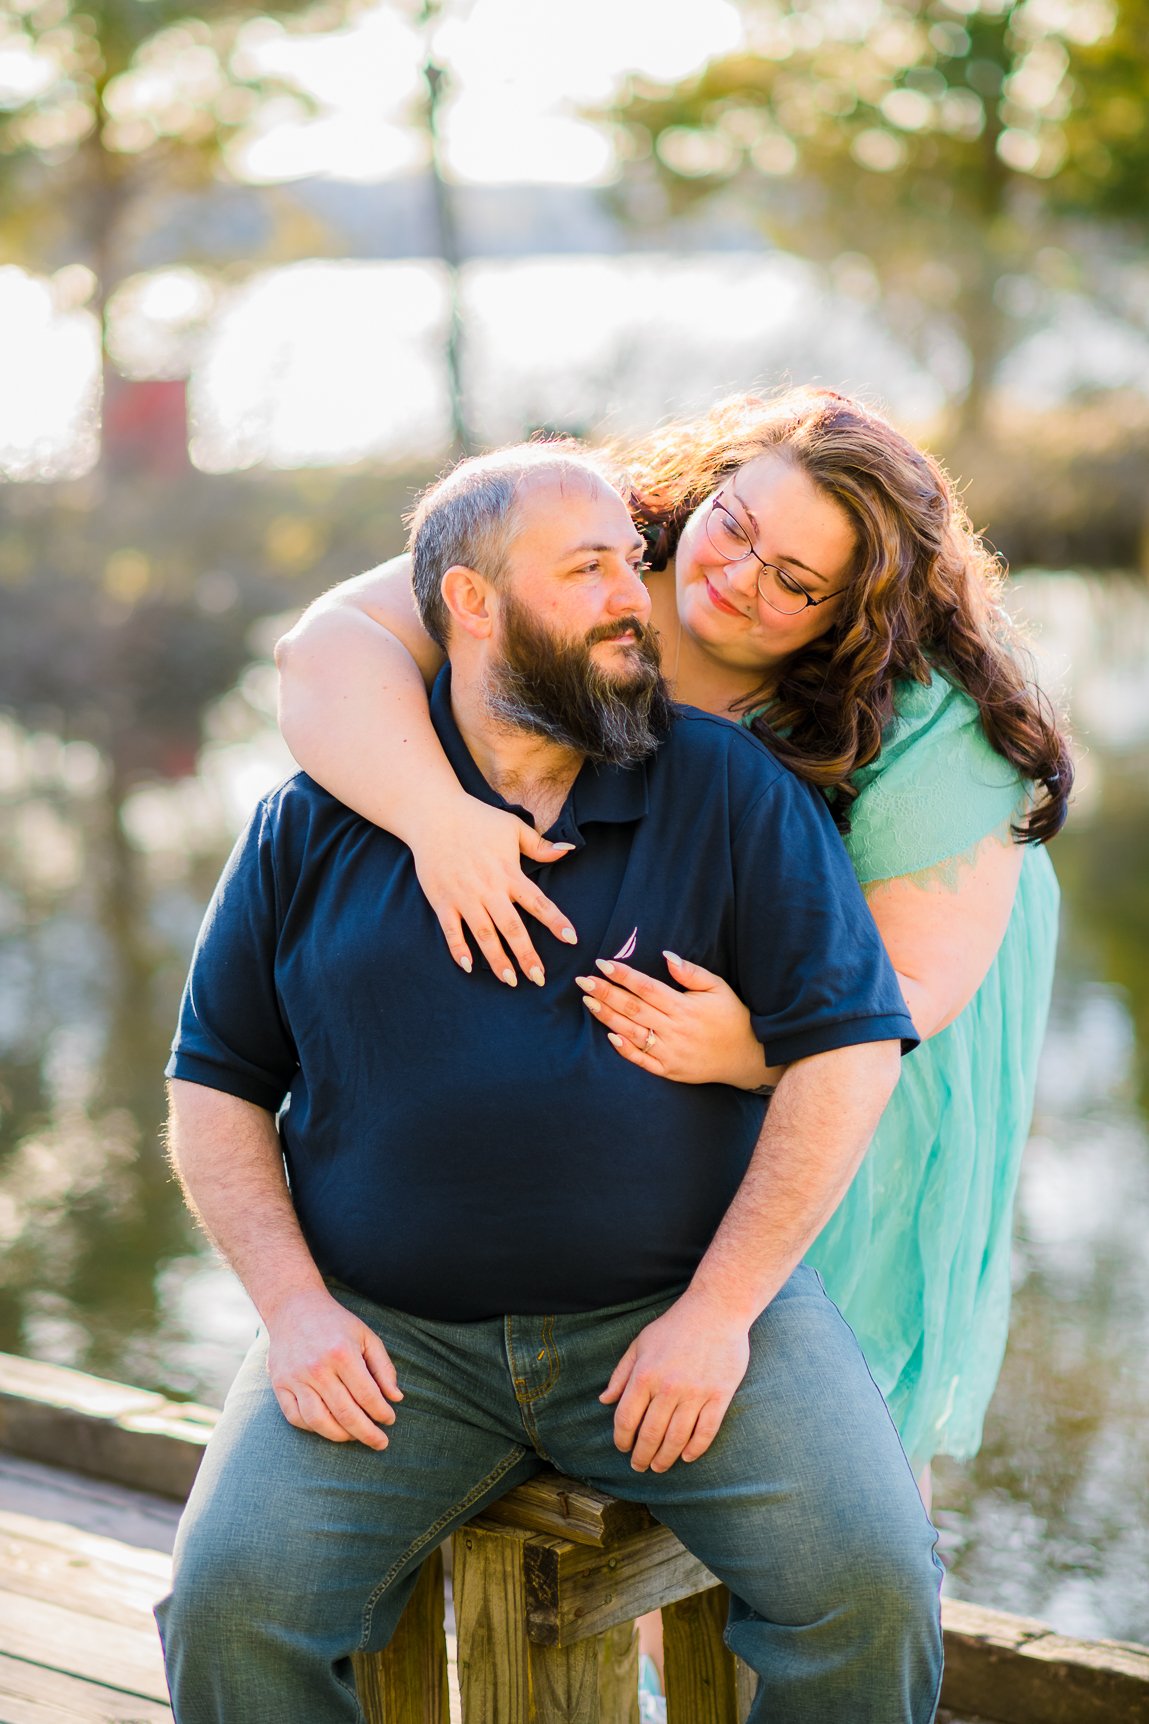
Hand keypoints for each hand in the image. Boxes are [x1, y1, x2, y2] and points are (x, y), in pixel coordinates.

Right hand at [266, 1288, 403, 1448]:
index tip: (390, 1420)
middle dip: (367, 1433)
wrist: (294, 1308)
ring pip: (319, 1421)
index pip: (367, 1395)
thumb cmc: (336, 1324)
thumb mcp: (366, 1336)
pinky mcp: (279, 1385)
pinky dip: (313, 1428)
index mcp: (342, 1353)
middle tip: (380, 1442)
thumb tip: (396, 1398)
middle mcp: (317, 1368)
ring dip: (341, 1436)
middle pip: (345, 1413)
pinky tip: (329, 1427)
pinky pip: (296, 1417)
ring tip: (355, 1437)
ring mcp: (295, 1378)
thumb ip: (383, 1367)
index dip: (382, 1413)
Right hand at [412, 794, 577, 984]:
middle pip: (512, 927)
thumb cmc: (476, 819)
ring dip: (497, 959)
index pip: (538, 902)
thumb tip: (568, 850)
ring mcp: (464, 897)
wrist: (433, 814)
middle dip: (526, 955)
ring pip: (484, 934)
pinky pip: (451, 930)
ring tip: (509, 980)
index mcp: (509, 873)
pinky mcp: (442, 901)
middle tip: (539, 978)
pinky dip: (458, 949)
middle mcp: (488, 889)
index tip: (571, 939)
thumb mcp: (513, 828)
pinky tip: (468, 967)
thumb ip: (540, 845)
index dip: (555, 921)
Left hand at [575, 952, 773, 1088]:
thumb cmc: (731, 1016)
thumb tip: (665, 956)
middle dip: (605, 992)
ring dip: (607, 1017)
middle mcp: (675, 1029)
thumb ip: (691, 973)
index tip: (602, 963)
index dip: (623, 975)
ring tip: (588, 1002)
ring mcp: (671, 1052)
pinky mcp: (670, 1070)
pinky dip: (625, 1049)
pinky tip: (608, 1035)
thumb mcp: (718, 987)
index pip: (647, 987)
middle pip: (633, 1008)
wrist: (747, 1056)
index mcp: (685, 1006)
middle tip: (582, 981)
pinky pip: (642, 1061)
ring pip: (632, 1032)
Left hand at [600, 1292, 750, 1471]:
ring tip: (659, 1467)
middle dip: (642, 1456)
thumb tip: (604, 1400)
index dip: (621, 1439)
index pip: (626, 1418)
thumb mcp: (640, 1343)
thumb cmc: (675, 1326)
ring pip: (676, 1438)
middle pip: (650, 1434)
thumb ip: (621, 1374)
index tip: (622, 1448)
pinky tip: (686, 1456)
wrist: (716, 1310)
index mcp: (645, 1374)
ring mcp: (695, 1393)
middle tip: (639, 1466)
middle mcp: (668, 1387)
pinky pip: (705, 1432)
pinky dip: (695, 1449)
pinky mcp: (719, 1395)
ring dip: (665, 1459)